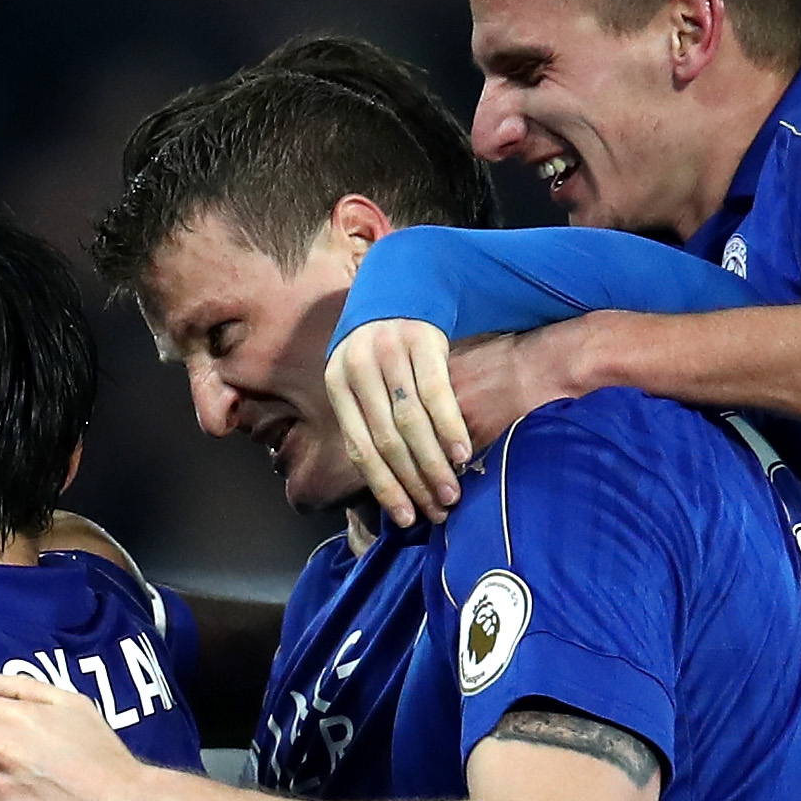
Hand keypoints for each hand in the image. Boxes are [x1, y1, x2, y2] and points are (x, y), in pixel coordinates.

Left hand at [320, 315, 475, 523]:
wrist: (404, 282)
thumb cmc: (383, 347)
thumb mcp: (360, 375)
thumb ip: (366, 418)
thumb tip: (386, 481)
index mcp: (338, 383)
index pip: (360, 448)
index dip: (384, 487)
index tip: (406, 518)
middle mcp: (358, 368)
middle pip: (386, 440)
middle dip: (413, 482)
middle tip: (437, 511)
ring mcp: (390, 352)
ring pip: (411, 422)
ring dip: (433, 463)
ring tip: (451, 491)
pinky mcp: (422, 339)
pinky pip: (437, 393)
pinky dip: (449, 428)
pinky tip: (462, 454)